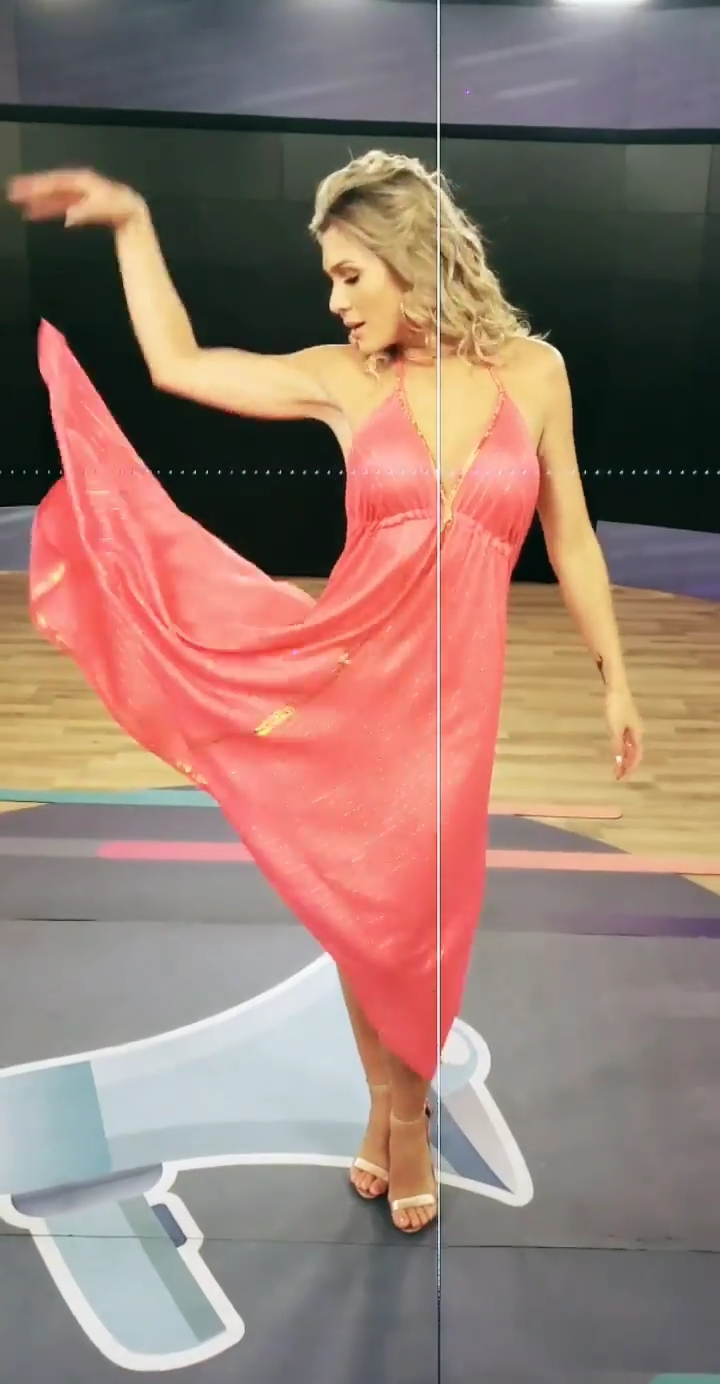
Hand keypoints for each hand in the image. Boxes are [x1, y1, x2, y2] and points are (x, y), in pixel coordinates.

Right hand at [6, 168, 144, 229]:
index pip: (56, 182)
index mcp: (83, 181)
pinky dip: (47, 208)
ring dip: (38, 199)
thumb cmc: (121, 209)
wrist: (132, 212)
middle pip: (51, 185)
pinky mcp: (78, 203)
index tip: (25, 189)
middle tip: (12, 192)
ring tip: (20, 204)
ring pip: (53, 195)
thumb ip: (87, 212)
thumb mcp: (107, 210)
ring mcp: (77, 193)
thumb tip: (69, 217)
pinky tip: (35, 213)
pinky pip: (59, 203)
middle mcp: (77, 184)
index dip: (40, 185)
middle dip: (33, 189)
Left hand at [604, 685, 642, 779]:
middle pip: (634, 752)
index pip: (636, 756)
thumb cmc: (616, 707)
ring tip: (617, 767)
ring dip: (624, 758)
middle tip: (619, 776)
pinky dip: (622, 749)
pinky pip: (626, 740)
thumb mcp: (614, 728)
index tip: (622, 778)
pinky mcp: (625, 721)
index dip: (630, 768)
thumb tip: (619, 762)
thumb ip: (617, 745)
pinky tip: (617, 751)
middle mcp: (637, 732)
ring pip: (630, 746)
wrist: (616, 687)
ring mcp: (631, 726)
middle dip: (627, 765)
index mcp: (637, 734)